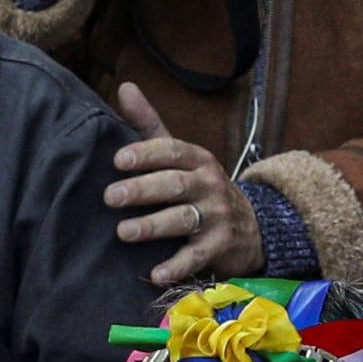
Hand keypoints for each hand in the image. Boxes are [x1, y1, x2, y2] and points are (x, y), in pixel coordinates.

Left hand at [107, 82, 261, 287]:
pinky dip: (177, 266)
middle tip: (110, 197)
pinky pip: (197, 257)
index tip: (118, 160)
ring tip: (123, 232)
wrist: (253, 226)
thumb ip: (150, 125)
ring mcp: (216, 217)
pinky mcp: (220, 247)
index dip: (146, 154)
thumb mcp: (181, 156)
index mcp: (197, 159)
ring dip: (153, 226)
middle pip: (175, 184)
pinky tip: (155, 274)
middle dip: (142, 190)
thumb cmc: (201, 187)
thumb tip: (124, 86)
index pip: (172, 150)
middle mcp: (209, 184)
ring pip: (184, 219)